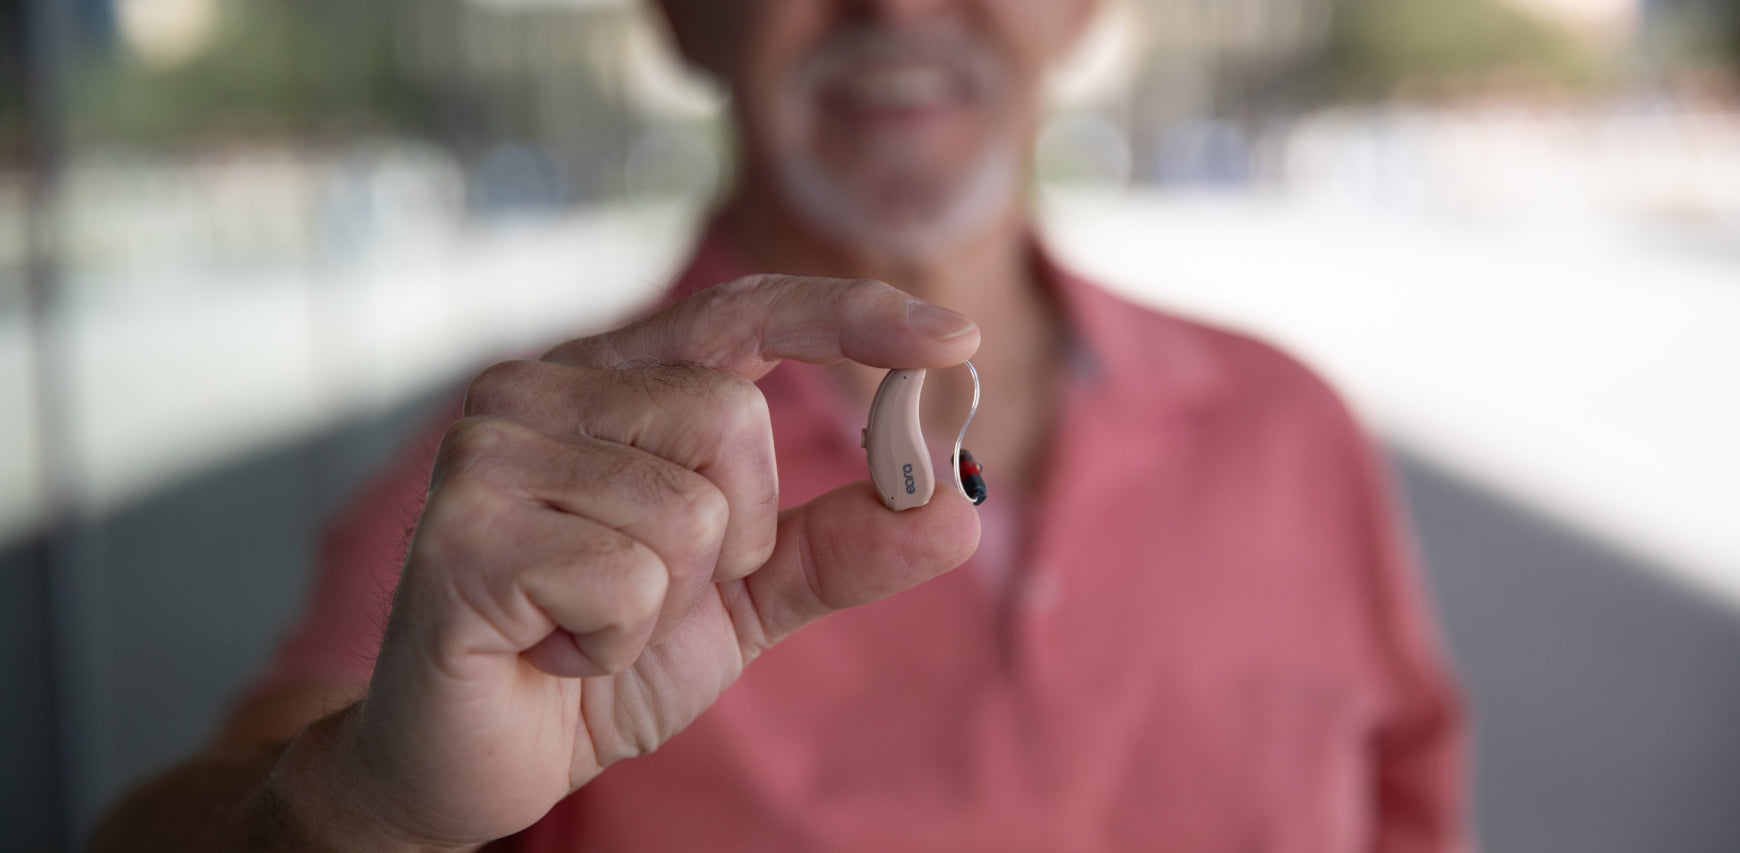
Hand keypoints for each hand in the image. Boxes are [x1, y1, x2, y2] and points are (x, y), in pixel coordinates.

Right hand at [312, 275, 981, 847]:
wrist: (473, 760)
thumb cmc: (599, 657)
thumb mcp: (745, 598)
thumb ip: (840, 547)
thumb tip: (957, 507)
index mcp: (610, 379)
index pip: (745, 312)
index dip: (853, 317)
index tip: (954, 339)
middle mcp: (539, 385)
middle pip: (735, 418)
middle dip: (737, 534)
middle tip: (655, 591)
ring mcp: (490, 450)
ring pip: (691, 507)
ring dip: (670, 598)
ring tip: (590, 623)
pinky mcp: (463, 530)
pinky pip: (628, 580)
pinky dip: (615, 641)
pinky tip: (553, 649)